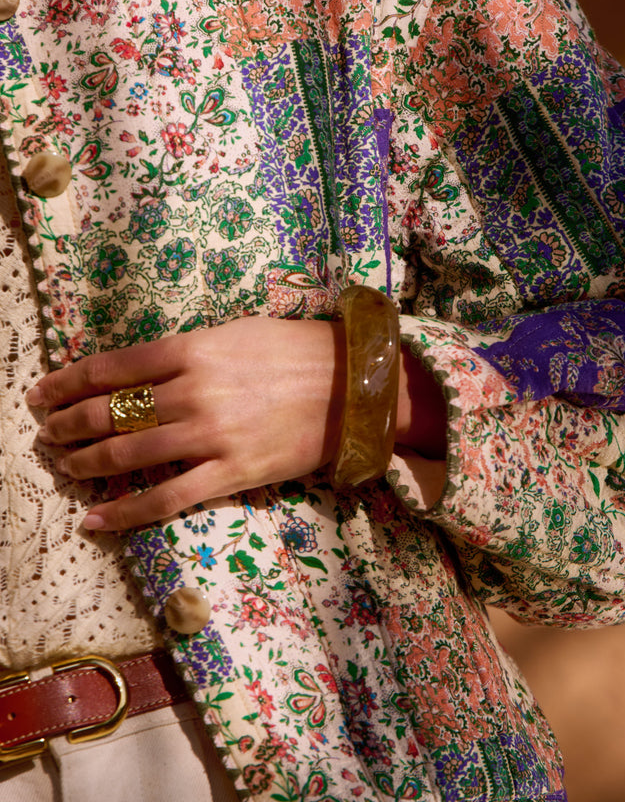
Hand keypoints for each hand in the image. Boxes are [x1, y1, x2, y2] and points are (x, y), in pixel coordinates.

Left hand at [28, 318, 344, 530]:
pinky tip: (95, 517)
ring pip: (129, 454)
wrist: (355, 386)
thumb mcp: (235, 332)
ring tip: (63, 465)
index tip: (43, 391)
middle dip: (68, 423)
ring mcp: (212, 436)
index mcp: (194, 348)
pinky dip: (125, 511)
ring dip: (86, 461)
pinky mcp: (232, 473)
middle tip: (47, 431)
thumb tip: (138, 371)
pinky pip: (166, 498)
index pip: (113, 367)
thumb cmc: (296, 350)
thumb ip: (185, 350)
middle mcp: (195, 391)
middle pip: (111, 411)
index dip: (69, 381)